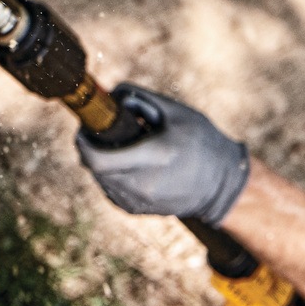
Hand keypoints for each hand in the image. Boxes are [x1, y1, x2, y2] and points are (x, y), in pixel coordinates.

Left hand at [76, 84, 249, 225]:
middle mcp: (144, 184)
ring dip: (100, 161)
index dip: (83, 142)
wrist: (221, 184)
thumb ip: (139, 98)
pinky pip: (110, 189)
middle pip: (95, 168)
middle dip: (90, 147)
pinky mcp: (138, 210)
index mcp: (155, 156)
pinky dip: (110, 174)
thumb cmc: (200, 141)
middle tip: (98, 131)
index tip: (84, 127)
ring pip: (100, 179)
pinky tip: (127, 163)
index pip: (99, 159)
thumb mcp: (174, 111)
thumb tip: (110, 95)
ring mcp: (140, 201)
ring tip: (120, 146)